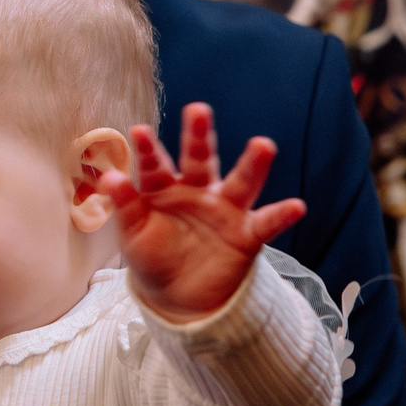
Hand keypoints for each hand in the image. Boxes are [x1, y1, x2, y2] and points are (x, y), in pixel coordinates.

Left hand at [95, 102, 305, 323]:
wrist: (178, 295)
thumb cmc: (152, 256)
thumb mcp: (133, 234)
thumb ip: (125, 206)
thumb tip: (109, 178)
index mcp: (164, 188)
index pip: (155, 164)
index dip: (148, 149)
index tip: (139, 131)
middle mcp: (197, 191)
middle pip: (198, 159)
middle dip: (198, 135)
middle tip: (197, 110)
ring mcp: (224, 210)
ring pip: (239, 182)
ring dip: (252, 165)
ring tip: (263, 145)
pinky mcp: (245, 234)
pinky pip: (266, 223)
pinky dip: (281, 215)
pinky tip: (296, 207)